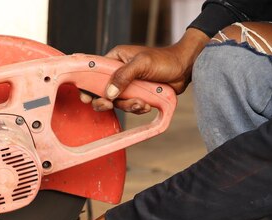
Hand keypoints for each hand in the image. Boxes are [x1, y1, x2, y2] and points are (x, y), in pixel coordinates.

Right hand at [81, 28, 208, 113]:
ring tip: (142, 104)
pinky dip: (137, 109)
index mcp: (115, 59)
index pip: (94, 73)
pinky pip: (129, 106)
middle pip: (102, 91)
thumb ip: (123, 76)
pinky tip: (147, 105)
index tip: (86, 97)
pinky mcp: (136, 94)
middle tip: (110, 106)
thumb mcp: (142, 64)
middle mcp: (118, 72)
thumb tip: (109, 93)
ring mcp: (127, 85)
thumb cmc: (165, 60)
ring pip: (117, 101)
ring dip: (128, 106)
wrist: (185, 69)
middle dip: (107, 101)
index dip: (87, 86)